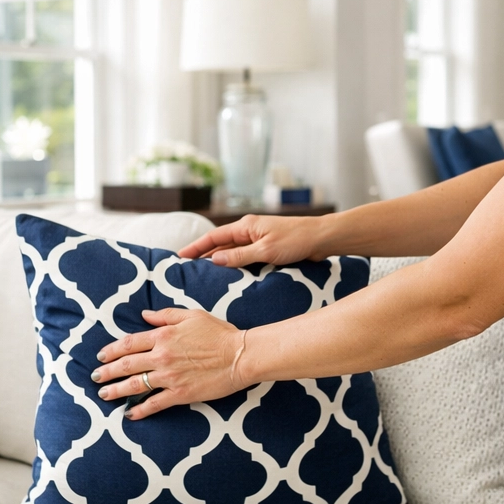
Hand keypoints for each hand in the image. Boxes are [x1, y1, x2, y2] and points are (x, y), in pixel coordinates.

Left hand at [91, 308, 251, 419]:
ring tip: (104, 395)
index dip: (112, 350)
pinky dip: (140, 410)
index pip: (129, 343)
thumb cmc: (219, 333)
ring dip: (116, 391)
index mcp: (164, 335)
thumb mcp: (192, 315)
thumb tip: (144, 315)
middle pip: (127, 365)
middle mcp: (162, 356)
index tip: (101, 356)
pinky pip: (155, 403)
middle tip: (95, 377)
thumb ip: (165, 315)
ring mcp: (170, 376)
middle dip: (107, 372)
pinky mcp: (181, 393)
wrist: (240, 355)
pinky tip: (129, 414)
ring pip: (135, 385)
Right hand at [177, 214, 331, 266]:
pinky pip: (245, 258)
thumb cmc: (296, 240)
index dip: (196, 247)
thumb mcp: (266, 250)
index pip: (214, 237)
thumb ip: (239, 256)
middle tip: (187, 269)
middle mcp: (249, 231)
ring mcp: (258, 240)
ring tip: (203, 275)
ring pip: (233, 252)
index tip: (181, 256)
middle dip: (204, 256)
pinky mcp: (267, 249)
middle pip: (221, 245)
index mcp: (246, 226)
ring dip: (219, 262)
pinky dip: (235, 266)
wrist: (322, 238)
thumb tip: (214, 260)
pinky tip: (229, 276)